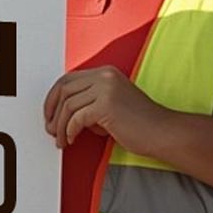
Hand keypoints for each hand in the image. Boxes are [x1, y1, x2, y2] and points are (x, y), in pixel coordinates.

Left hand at [43, 67, 167, 154]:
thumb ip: (89, 102)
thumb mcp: (111, 104)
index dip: (53, 97)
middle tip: (50, 129)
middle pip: (64, 89)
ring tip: (61, 139)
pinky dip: (70, 131)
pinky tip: (72, 140)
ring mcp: (106, 89)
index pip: (68, 79)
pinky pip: (76, 118)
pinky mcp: (107, 105)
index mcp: (105, 73)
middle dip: (52, 111)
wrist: (163, 133)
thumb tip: (61, 114)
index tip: (49, 114)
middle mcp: (105, 76)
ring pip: (68, 105)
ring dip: (60, 126)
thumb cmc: (140, 124)